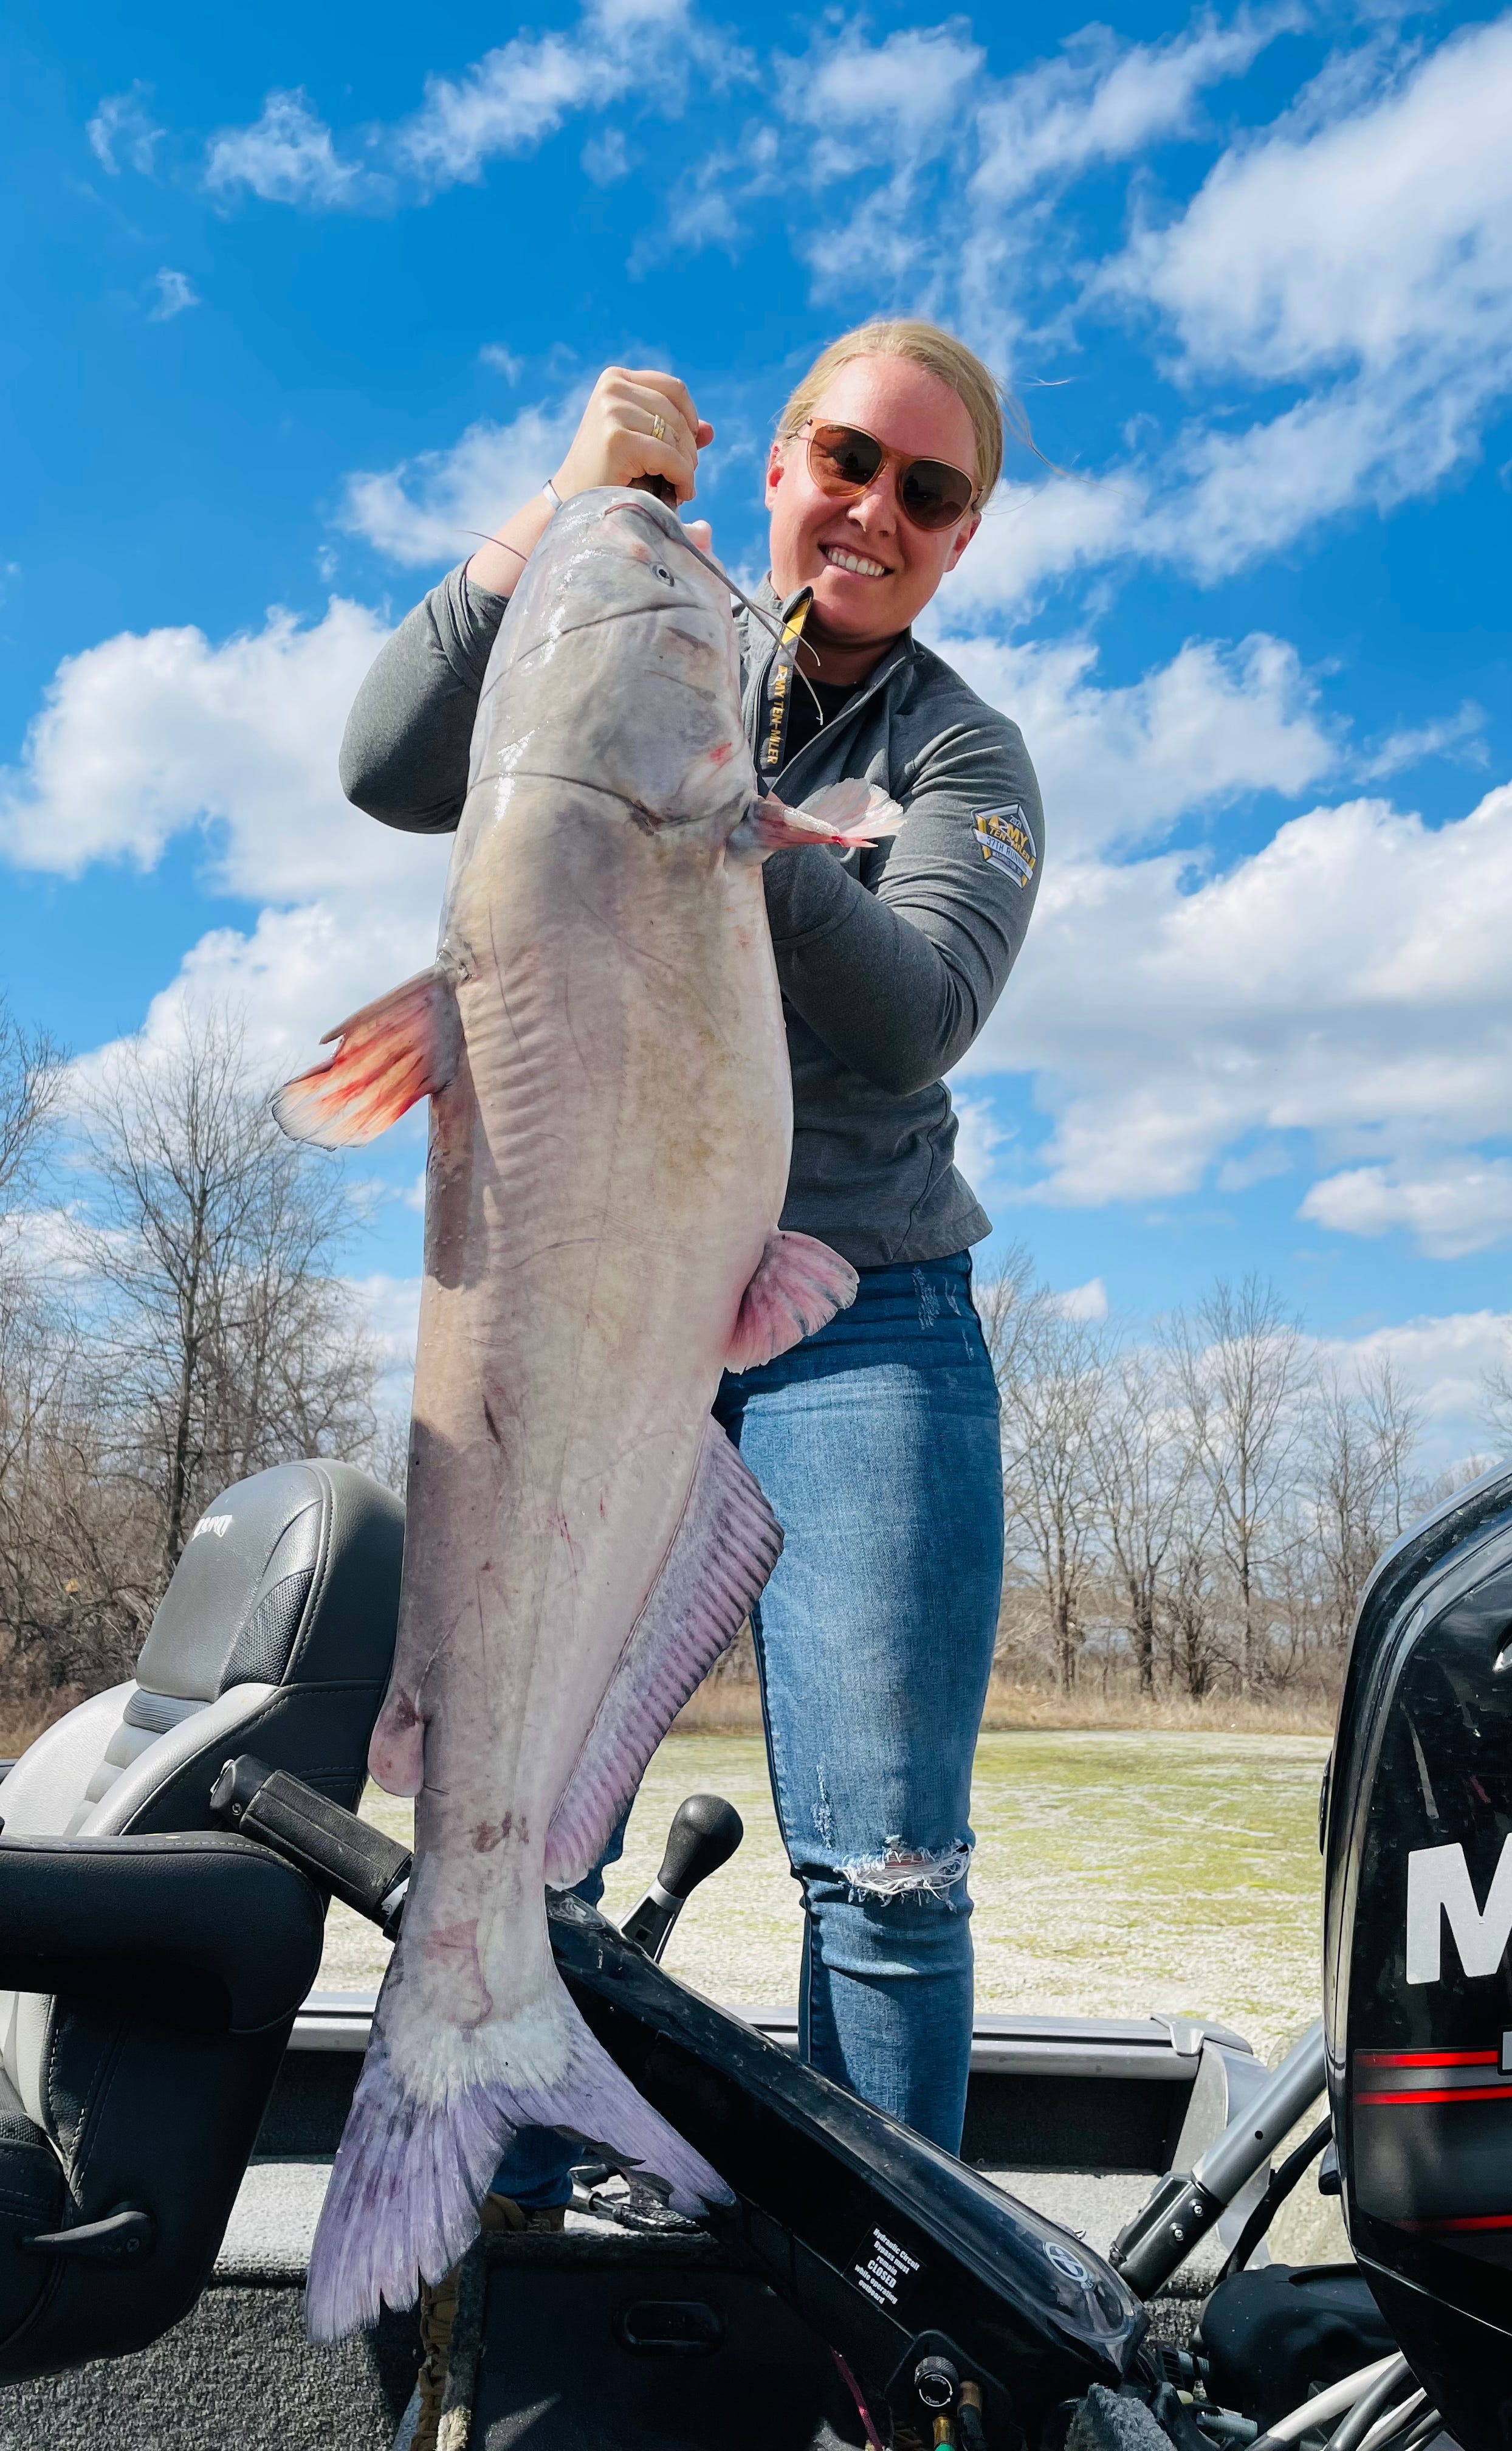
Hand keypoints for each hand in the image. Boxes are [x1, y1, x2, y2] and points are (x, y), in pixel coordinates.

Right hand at [553, 368, 712, 507]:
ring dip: (686, 466)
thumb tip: (710, 430)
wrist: (576, 505)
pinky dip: (683, 478)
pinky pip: (669, 456)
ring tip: (680, 487)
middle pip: (677, 413)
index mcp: (616, 379)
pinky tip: (681, 494)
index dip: (690, 420)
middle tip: (684, 477)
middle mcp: (612, 388)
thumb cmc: (610, 475)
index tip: (687, 449)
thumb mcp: (644, 444)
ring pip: (676, 435)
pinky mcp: (617, 438)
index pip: (674, 389)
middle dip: (688, 449)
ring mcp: (612, 410)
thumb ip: (675, 432)